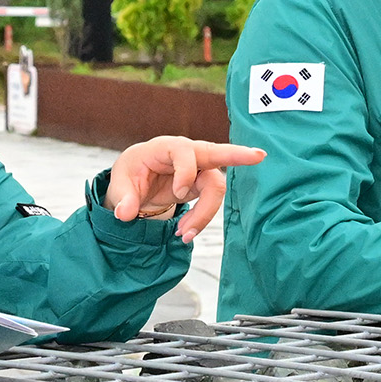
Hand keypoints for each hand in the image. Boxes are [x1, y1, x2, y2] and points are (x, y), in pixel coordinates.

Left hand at [107, 135, 261, 241]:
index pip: (185, 152)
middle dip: (237, 155)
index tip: (178, 194)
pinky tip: (186, 232)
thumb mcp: (120, 182)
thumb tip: (125, 214)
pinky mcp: (202, 184)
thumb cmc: (132, 172)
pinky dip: (202, 218)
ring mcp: (198, 169)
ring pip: (216, 187)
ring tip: (183, 235)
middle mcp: (187, 154)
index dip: (185, 173)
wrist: (138, 178)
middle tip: (260, 156)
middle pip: (216, 153)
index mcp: (166, 146)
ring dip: (204, 213)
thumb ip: (123, 198)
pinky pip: (211, 200)